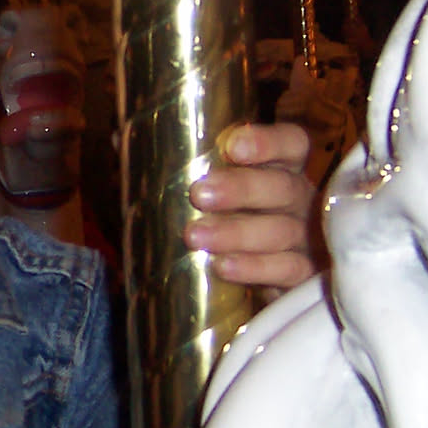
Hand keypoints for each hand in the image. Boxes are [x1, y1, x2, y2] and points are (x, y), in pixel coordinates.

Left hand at [185, 122, 320, 294]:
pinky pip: (286, 270)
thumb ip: (178, 168)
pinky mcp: (304, 277)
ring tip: (196, 236)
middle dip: (242, 188)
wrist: (252, 287)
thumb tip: (120, 139)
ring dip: (237, 232)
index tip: (233, 146)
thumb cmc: (227, 222)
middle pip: (282, 187)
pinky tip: (223, 266)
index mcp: (282, 170)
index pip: (290, 144)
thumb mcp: (212, 192)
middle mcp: (299, 200)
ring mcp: (307, 239)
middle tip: (199, 194)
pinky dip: (255, 268)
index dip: (268, 142)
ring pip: (281, 230)